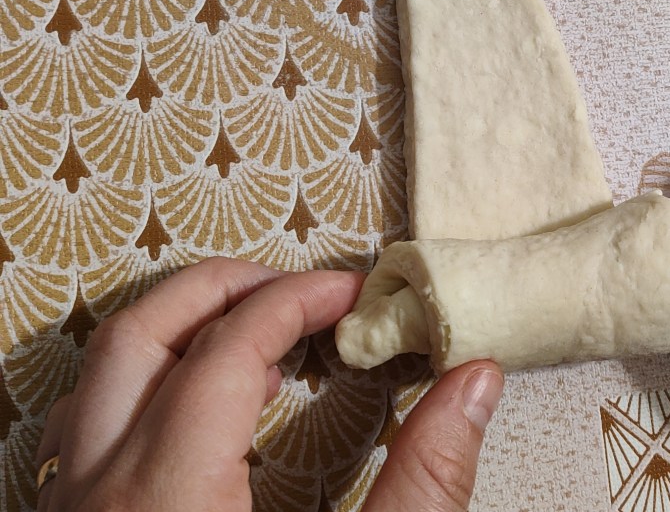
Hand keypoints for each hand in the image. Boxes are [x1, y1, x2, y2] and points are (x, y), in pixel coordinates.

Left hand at [35, 258, 503, 511]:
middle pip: (140, 336)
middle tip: (297, 288)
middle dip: (223, 288)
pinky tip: (200, 412)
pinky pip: (85, 436)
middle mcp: (97, 502)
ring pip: (98, 381)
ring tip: (254, 331)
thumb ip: (427, 479)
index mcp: (169, 501)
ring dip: (176, 332)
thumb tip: (475, 379)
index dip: (297, 300)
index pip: (229, 347)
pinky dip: (145, 389)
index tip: (353, 294)